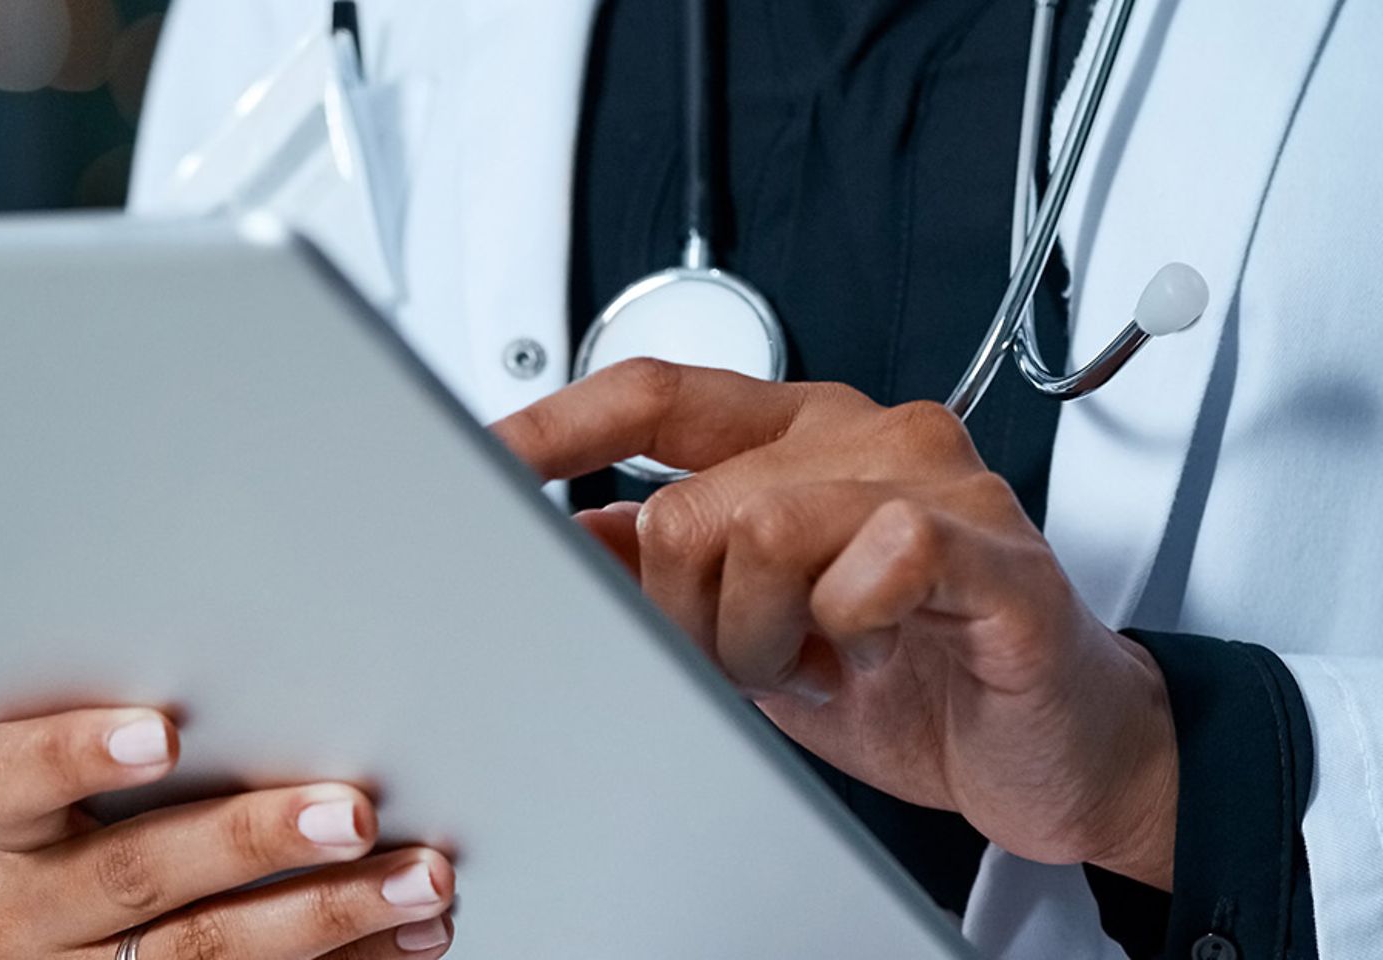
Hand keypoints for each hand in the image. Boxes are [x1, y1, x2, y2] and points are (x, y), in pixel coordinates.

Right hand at [0, 708, 455, 958]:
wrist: (108, 949)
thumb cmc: (138, 831)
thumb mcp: (125, 798)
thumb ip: (190, 756)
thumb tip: (323, 703)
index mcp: (19, 834)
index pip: (9, 782)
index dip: (78, 755)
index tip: (163, 735)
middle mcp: (34, 915)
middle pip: (136, 872)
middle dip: (255, 840)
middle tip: (351, 813)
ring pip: (206, 951)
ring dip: (333, 911)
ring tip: (422, 880)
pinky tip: (416, 934)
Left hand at [496, 359, 1178, 889]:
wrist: (1057, 744)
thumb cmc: (918, 676)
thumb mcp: (759, 626)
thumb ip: (671, 569)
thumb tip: (569, 535)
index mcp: (800, 437)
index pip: (654, 395)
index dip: (559, 427)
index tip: (486, 462)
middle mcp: (861, 437)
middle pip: (688, 501)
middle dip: (686, 615)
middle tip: (747, 657)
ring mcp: (932, 479)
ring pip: (760, 528)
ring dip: (762, 636)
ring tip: (814, 661)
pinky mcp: (991, 545)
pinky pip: (879, 555)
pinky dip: (851, 624)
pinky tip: (876, 647)